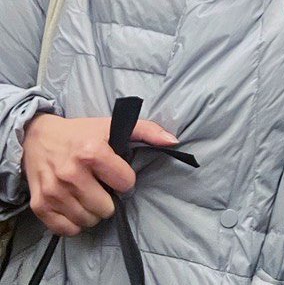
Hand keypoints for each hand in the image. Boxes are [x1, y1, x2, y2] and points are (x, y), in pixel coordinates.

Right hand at [22, 113, 177, 235]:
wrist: (38, 137)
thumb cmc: (82, 133)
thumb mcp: (114, 125)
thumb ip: (148, 131)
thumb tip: (174, 141)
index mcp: (92, 152)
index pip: (126, 183)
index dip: (125, 179)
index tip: (117, 173)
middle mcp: (71, 173)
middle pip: (106, 208)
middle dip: (109, 199)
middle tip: (102, 186)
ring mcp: (54, 191)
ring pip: (88, 220)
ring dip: (92, 212)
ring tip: (89, 194)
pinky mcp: (40, 205)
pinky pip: (67, 229)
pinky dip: (74, 223)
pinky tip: (75, 205)